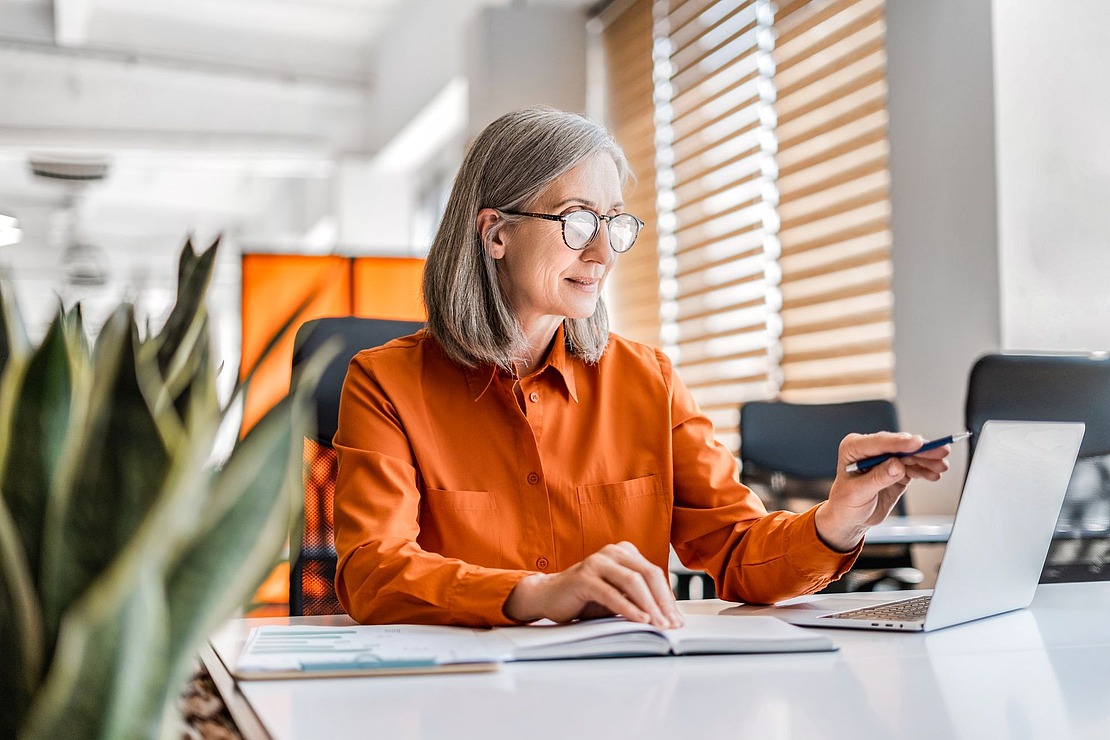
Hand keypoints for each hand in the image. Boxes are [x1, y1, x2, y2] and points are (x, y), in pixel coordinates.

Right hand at [502, 541, 683, 628]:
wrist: (547, 596)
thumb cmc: (585, 598)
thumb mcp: (617, 596)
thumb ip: (637, 598)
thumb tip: (667, 615)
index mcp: (624, 552)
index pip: (654, 574)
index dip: (668, 597)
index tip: (677, 619)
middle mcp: (612, 552)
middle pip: (648, 574)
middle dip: (663, 602)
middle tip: (672, 623)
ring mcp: (597, 562)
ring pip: (632, 582)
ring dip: (649, 606)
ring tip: (659, 624)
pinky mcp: (583, 577)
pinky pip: (611, 593)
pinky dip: (628, 608)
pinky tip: (640, 619)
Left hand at [815, 432, 951, 551]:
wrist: (850, 518)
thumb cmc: (845, 503)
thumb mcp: (858, 493)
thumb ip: (878, 478)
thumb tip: (897, 465)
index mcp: (853, 448)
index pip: (879, 442)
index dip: (899, 442)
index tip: (917, 443)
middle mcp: (870, 450)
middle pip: (899, 446)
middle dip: (921, 449)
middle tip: (940, 452)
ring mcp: (885, 459)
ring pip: (910, 455)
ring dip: (927, 460)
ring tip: (942, 466)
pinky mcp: (897, 470)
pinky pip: (913, 467)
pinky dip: (925, 470)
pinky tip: (934, 474)